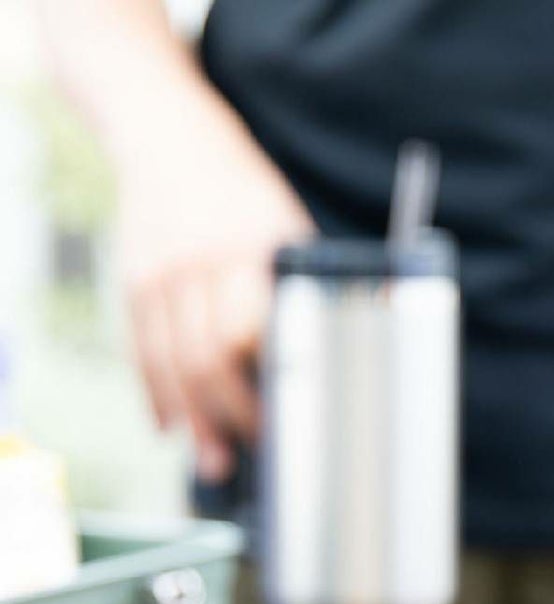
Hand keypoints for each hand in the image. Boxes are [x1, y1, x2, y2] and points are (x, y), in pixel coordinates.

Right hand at [116, 104, 313, 480]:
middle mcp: (200, 262)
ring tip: (213, 462)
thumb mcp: (290, 228)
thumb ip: (312, 286)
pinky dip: (156, 393)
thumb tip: (371, 338)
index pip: (250, 332)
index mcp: (251, 249)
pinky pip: (142, 350)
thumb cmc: (249, 199)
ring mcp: (161, 273)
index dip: (266, 384)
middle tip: (254, 454)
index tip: (288, 421)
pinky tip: (170, 425)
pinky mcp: (133, 282)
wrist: (172, 141)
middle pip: (208, 357)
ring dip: (193, 420)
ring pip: (172, 363)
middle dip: (230, 416)